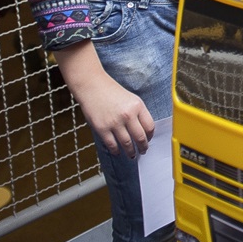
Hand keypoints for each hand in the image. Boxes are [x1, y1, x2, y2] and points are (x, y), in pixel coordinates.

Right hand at [54, 41, 154, 157]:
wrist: (92, 86)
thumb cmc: (111, 91)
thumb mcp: (131, 99)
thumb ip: (138, 113)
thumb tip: (144, 130)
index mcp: (138, 106)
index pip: (150, 126)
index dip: (150, 136)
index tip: (149, 139)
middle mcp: (128, 115)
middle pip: (140, 137)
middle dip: (143, 147)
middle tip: (143, 151)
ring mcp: (114, 123)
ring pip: (127, 144)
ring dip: (130, 152)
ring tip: (132, 155)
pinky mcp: (102, 129)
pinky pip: (112, 144)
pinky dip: (116, 151)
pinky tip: (118, 152)